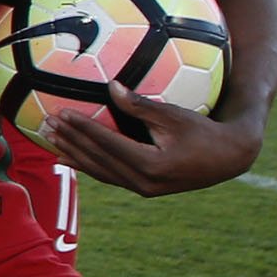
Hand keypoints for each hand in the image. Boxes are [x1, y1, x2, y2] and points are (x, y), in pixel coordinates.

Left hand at [49, 88, 259, 196]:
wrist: (229, 158)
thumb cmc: (205, 131)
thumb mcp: (176, 116)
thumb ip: (141, 106)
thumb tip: (111, 86)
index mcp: (152, 165)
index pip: (108, 144)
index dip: (84, 128)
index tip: (63, 113)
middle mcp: (144, 182)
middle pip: (99, 160)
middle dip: (72, 141)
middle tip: (48, 124)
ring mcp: (144, 189)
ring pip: (101, 172)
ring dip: (75, 155)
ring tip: (50, 140)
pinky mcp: (144, 189)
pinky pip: (110, 176)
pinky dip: (88, 166)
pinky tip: (69, 158)